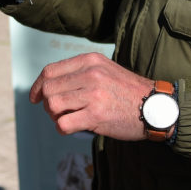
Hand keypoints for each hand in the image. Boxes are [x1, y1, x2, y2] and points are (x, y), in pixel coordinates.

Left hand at [29, 52, 155, 140]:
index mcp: (90, 61)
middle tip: (58, 112)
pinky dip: (63, 128)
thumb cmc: (128, 91)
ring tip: (68, 118)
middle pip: (48, 89)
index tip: (35, 97)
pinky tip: (74, 127)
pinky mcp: (96, 115)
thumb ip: (81, 72)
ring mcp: (93, 94)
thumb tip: (49, 84)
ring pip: (52, 106)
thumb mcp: (105, 70)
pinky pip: (63, 124)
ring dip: (55, 116)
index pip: (50, 71)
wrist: (155, 107)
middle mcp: (90, 74)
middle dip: (47, 104)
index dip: (37, 86)